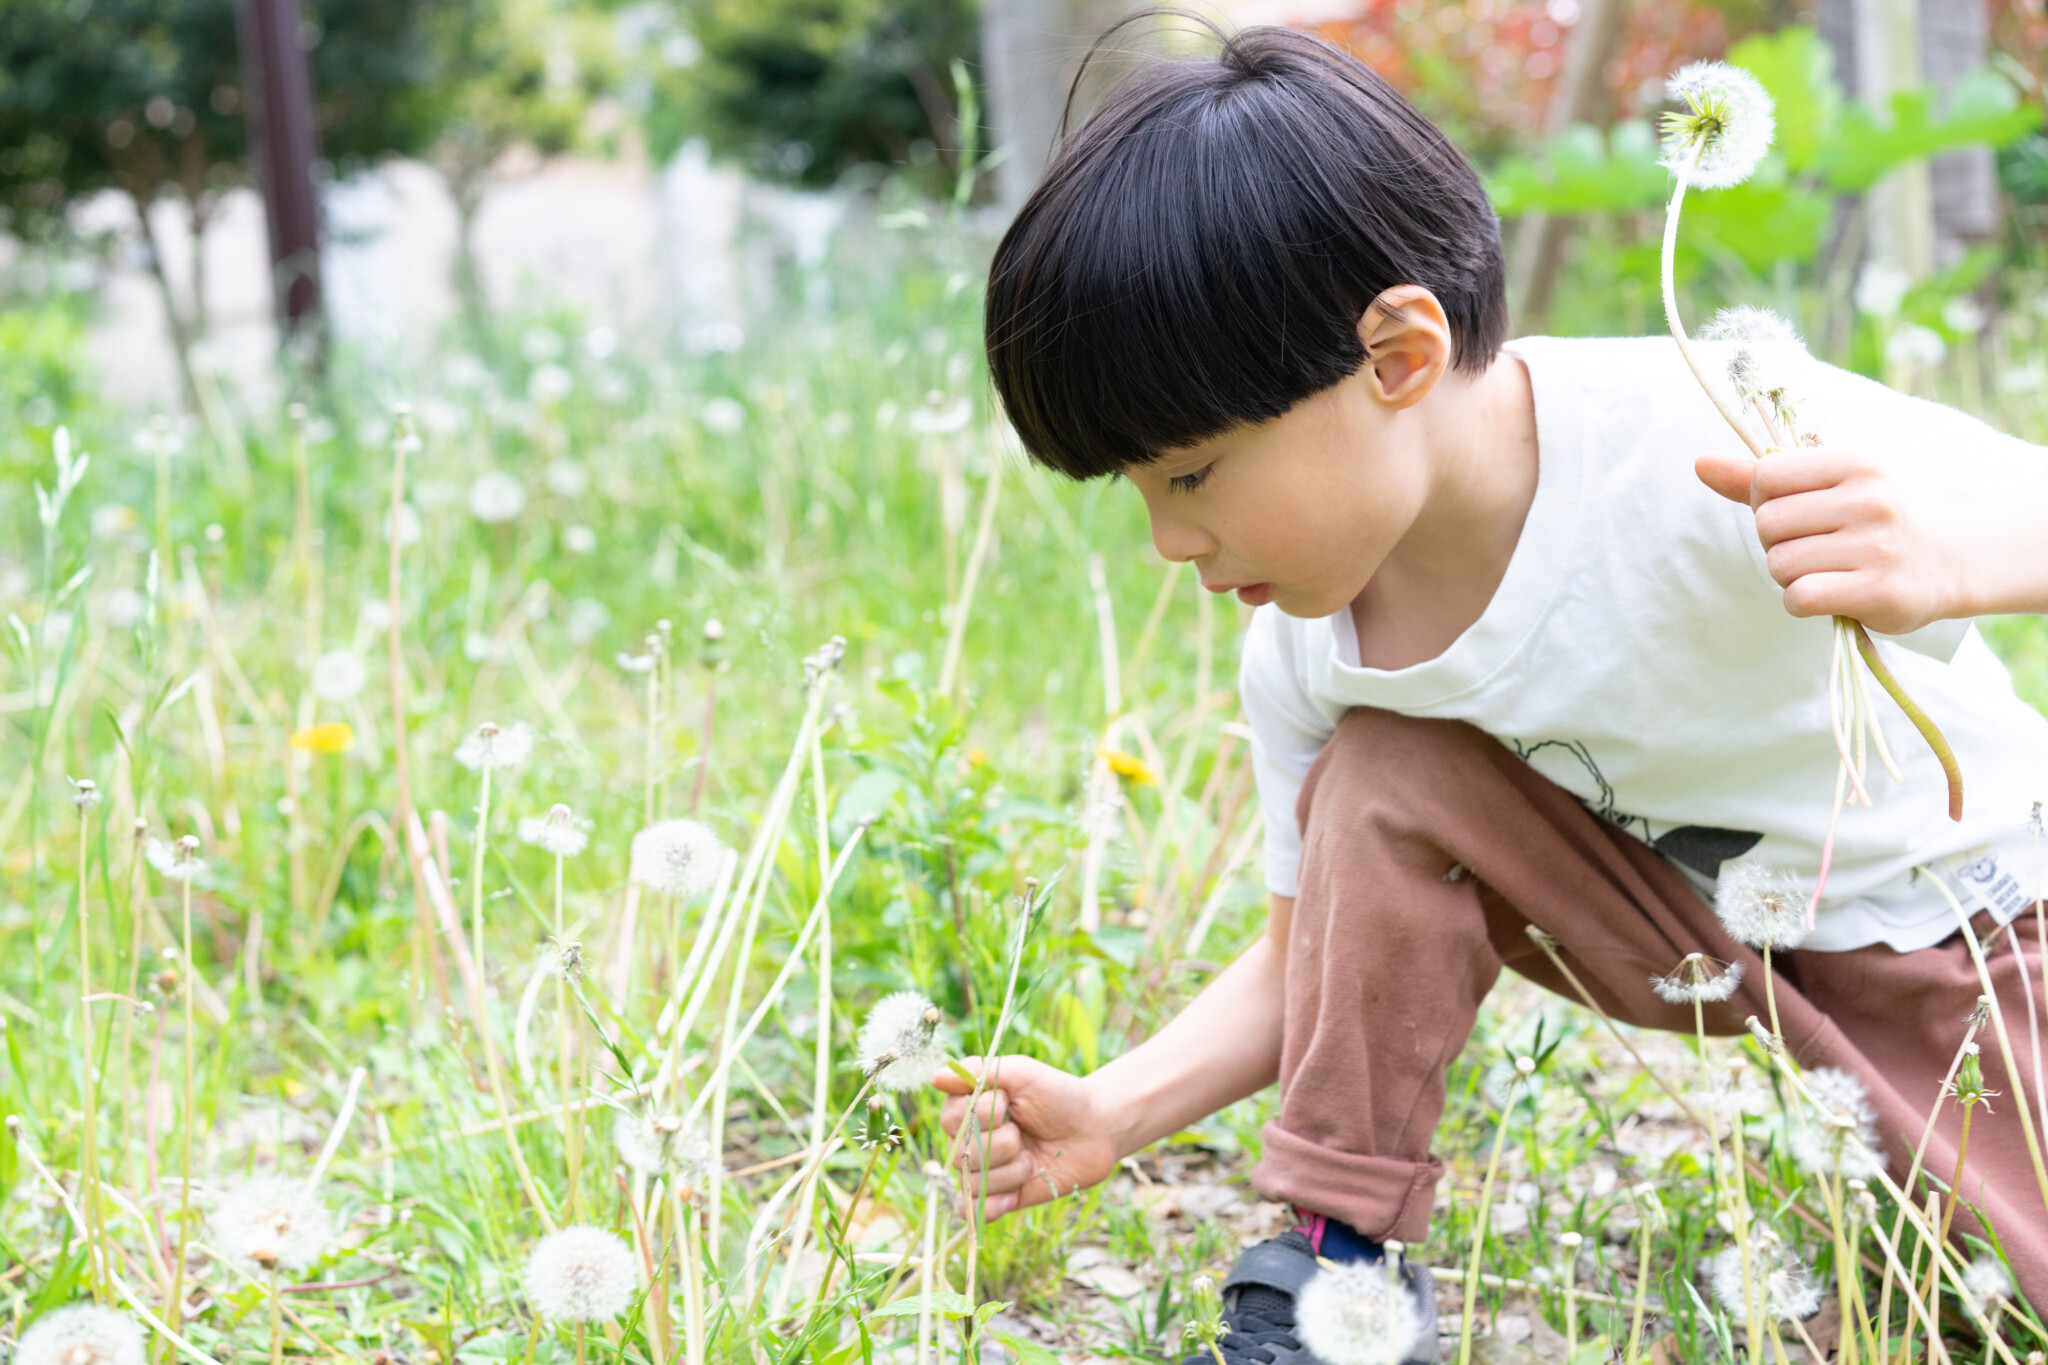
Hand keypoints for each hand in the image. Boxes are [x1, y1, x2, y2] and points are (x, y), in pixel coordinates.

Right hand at [932, 1055, 1123, 1219]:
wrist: (1094, 1130)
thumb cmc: (1058, 1095)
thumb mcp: (1022, 1073)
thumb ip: (979, 1071)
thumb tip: (935, 1077)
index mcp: (968, 1107)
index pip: (950, 1118)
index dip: (982, 1114)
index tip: (1009, 1102)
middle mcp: (968, 1140)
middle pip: (960, 1154)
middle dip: (1000, 1143)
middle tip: (1023, 1131)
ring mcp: (983, 1170)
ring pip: (973, 1181)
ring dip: (1009, 1170)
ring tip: (1031, 1157)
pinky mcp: (1000, 1197)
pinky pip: (976, 1211)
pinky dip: (992, 1205)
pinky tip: (1014, 1195)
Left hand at [1696, 448, 1961, 634]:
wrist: (1946, 563)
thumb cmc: (1870, 521)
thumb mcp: (1826, 487)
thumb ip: (1759, 478)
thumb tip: (1699, 463)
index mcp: (1856, 463)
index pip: (1766, 477)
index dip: (1766, 502)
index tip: (1798, 513)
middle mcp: (1871, 499)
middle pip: (1767, 523)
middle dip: (1777, 543)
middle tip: (1816, 548)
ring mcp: (1877, 545)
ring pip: (1779, 564)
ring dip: (1790, 576)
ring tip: (1828, 570)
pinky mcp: (1877, 590)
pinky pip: (1798, 597)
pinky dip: (1800, 602)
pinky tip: (1829, 595)